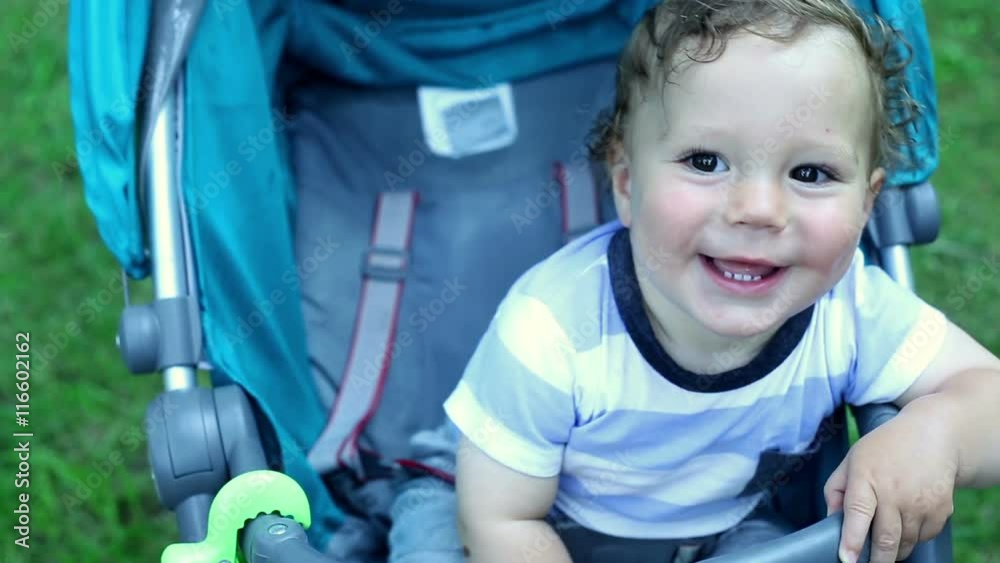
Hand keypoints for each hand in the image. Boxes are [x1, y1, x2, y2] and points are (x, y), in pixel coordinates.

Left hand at [823, 405, 957, 562]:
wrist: (932, 435)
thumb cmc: (884, 448)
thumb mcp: (852, 460)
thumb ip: (835, 489)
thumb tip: (830, 520)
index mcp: (866, 477)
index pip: (858, 513)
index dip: (852, 540)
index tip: (847, 559)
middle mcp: (895, 492)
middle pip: (885, 539)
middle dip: (876, 560)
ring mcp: (921, 502)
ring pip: (904, 543)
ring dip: (893, 549)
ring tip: (884, 538)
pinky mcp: (941, 510)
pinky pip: (923, 537)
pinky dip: (913, 537)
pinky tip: (906, 521)